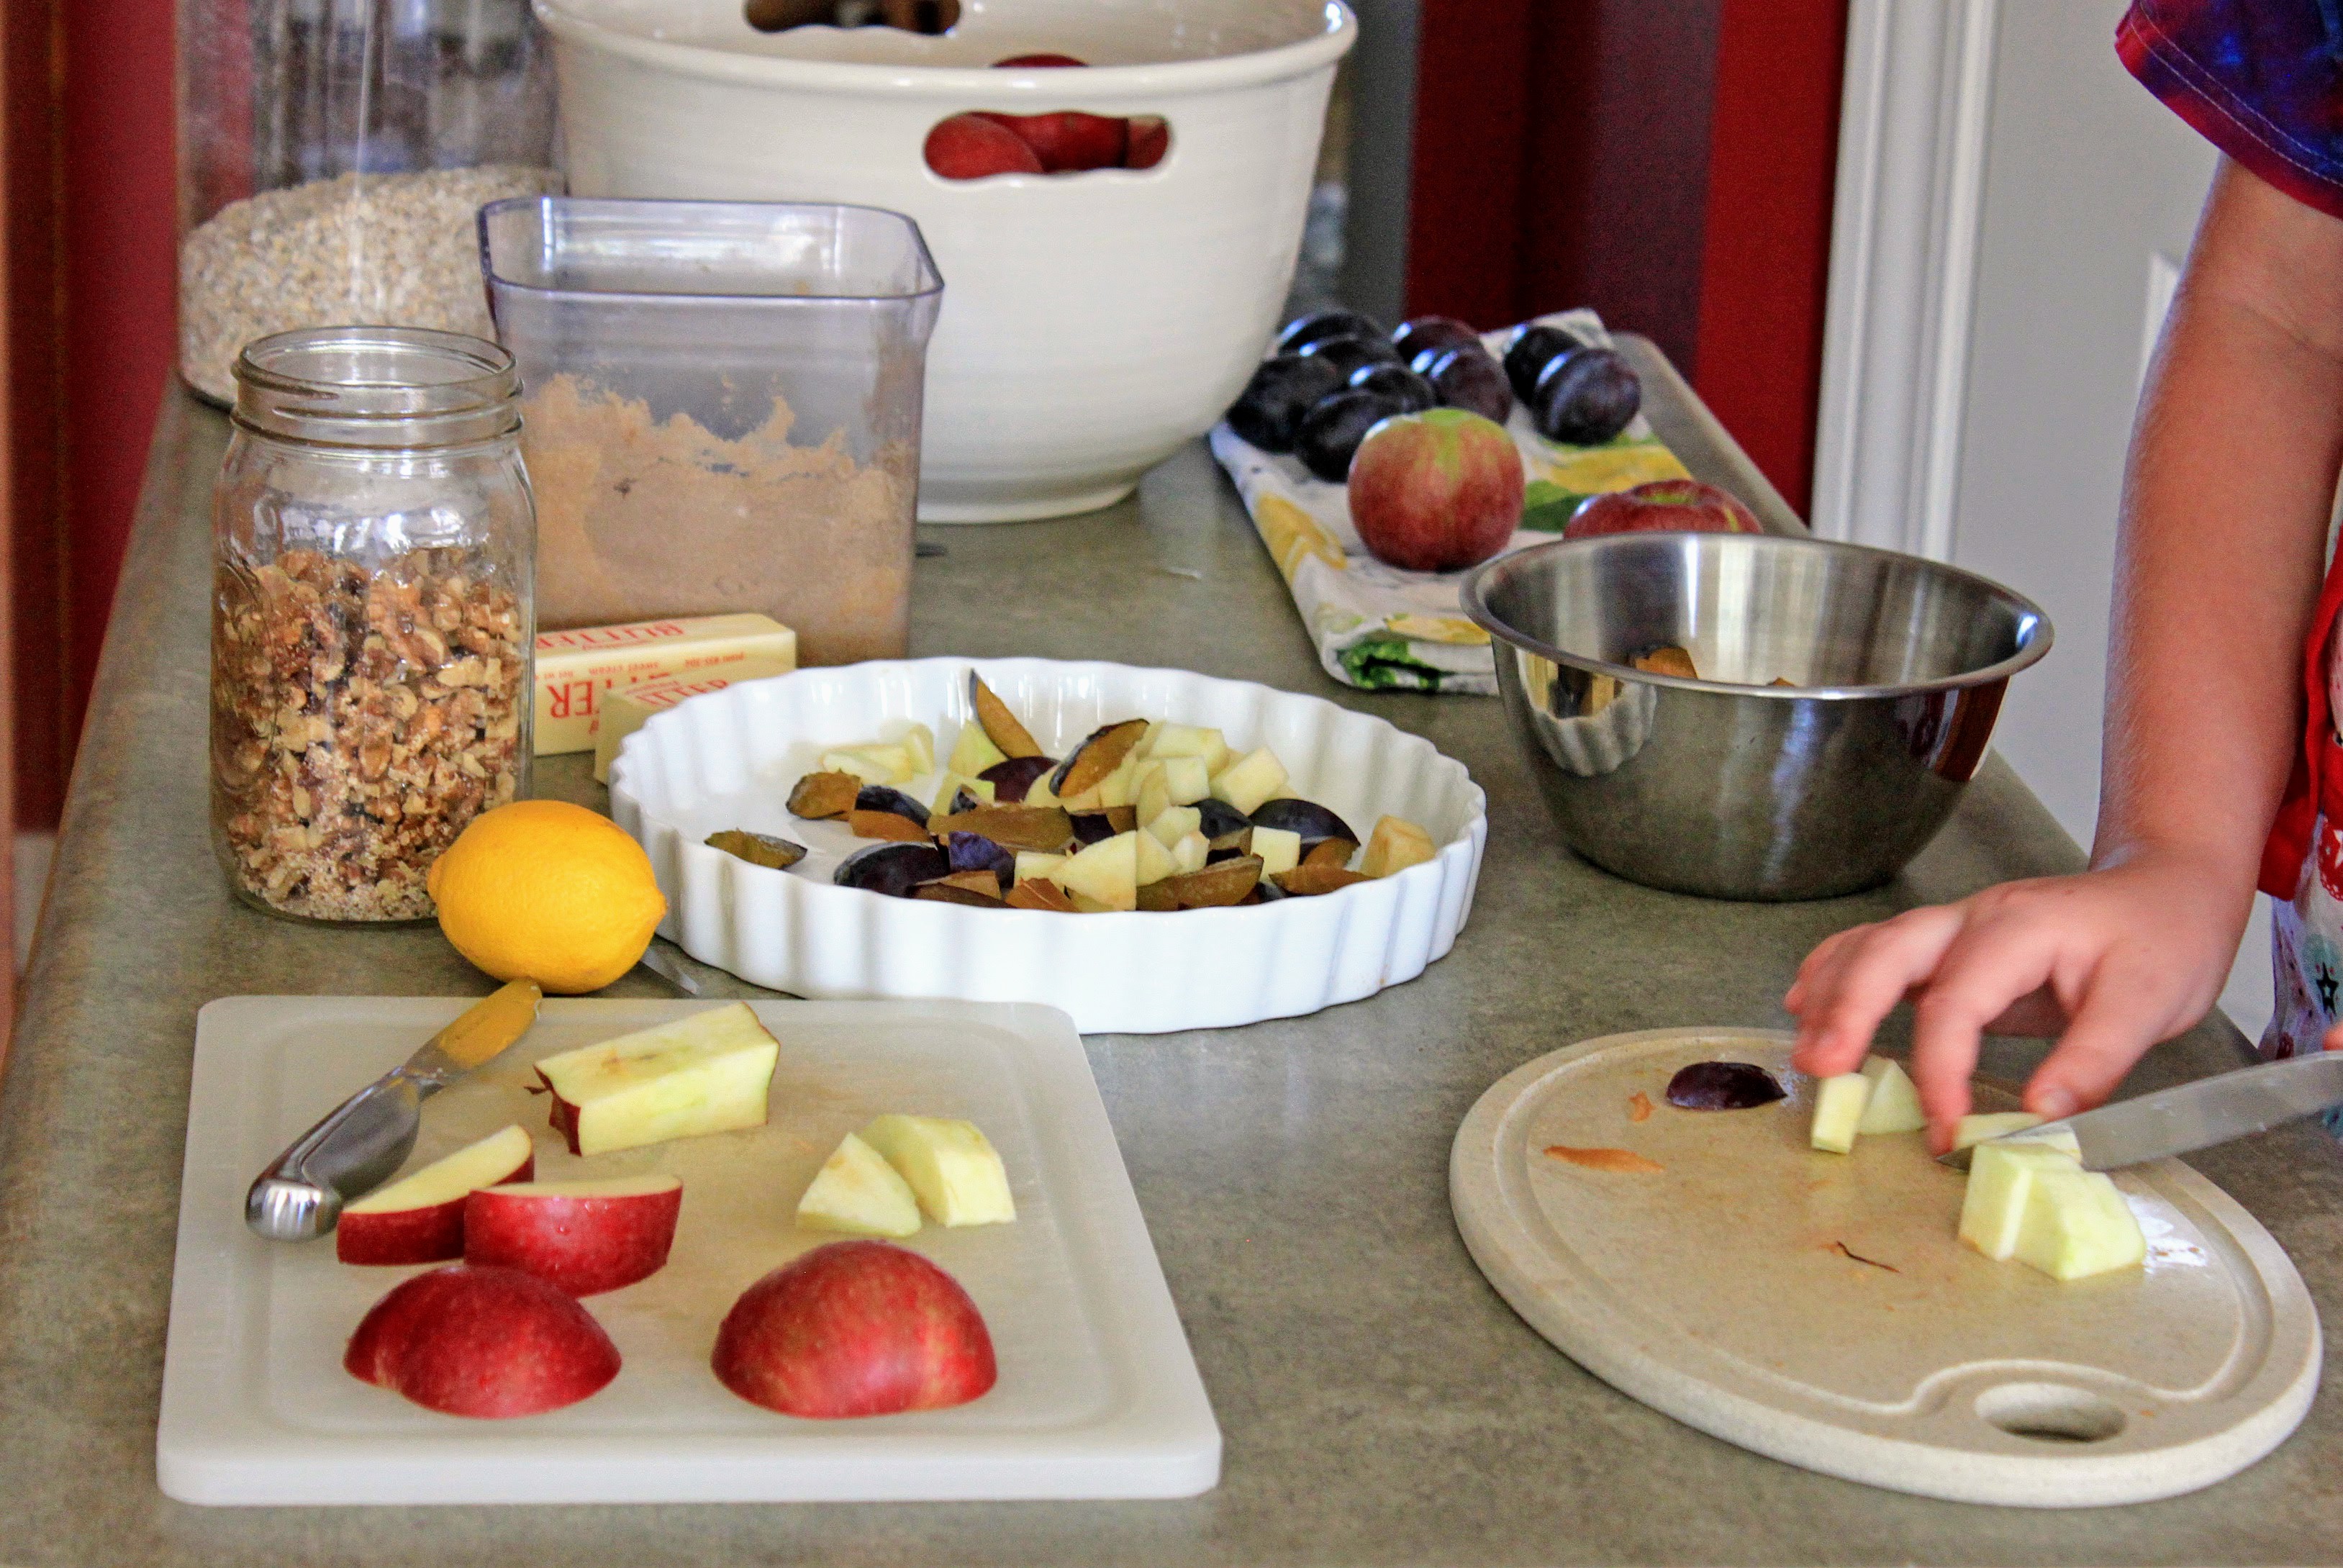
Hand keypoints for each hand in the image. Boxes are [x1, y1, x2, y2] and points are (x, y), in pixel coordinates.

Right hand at [1784, 851, 2244, 1148]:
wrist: (2167, 888)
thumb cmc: (2164, 940)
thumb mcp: (2152, 1004)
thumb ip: (2095, 1060)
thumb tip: (2039, 1118)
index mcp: (2021, 930)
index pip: (1957, 1003)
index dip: (1940, 1071)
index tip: (1945, 1132)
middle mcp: (1974, 918)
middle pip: (1887, 954)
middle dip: (1847, 1012)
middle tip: (1823, 1071)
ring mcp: (1955, 925)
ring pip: (1870, 947)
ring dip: (1830, 995)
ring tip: (1806, 1052)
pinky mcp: (1949, 943)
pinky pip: (1875, 947)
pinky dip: (1835, 972)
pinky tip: (1807, 1001)